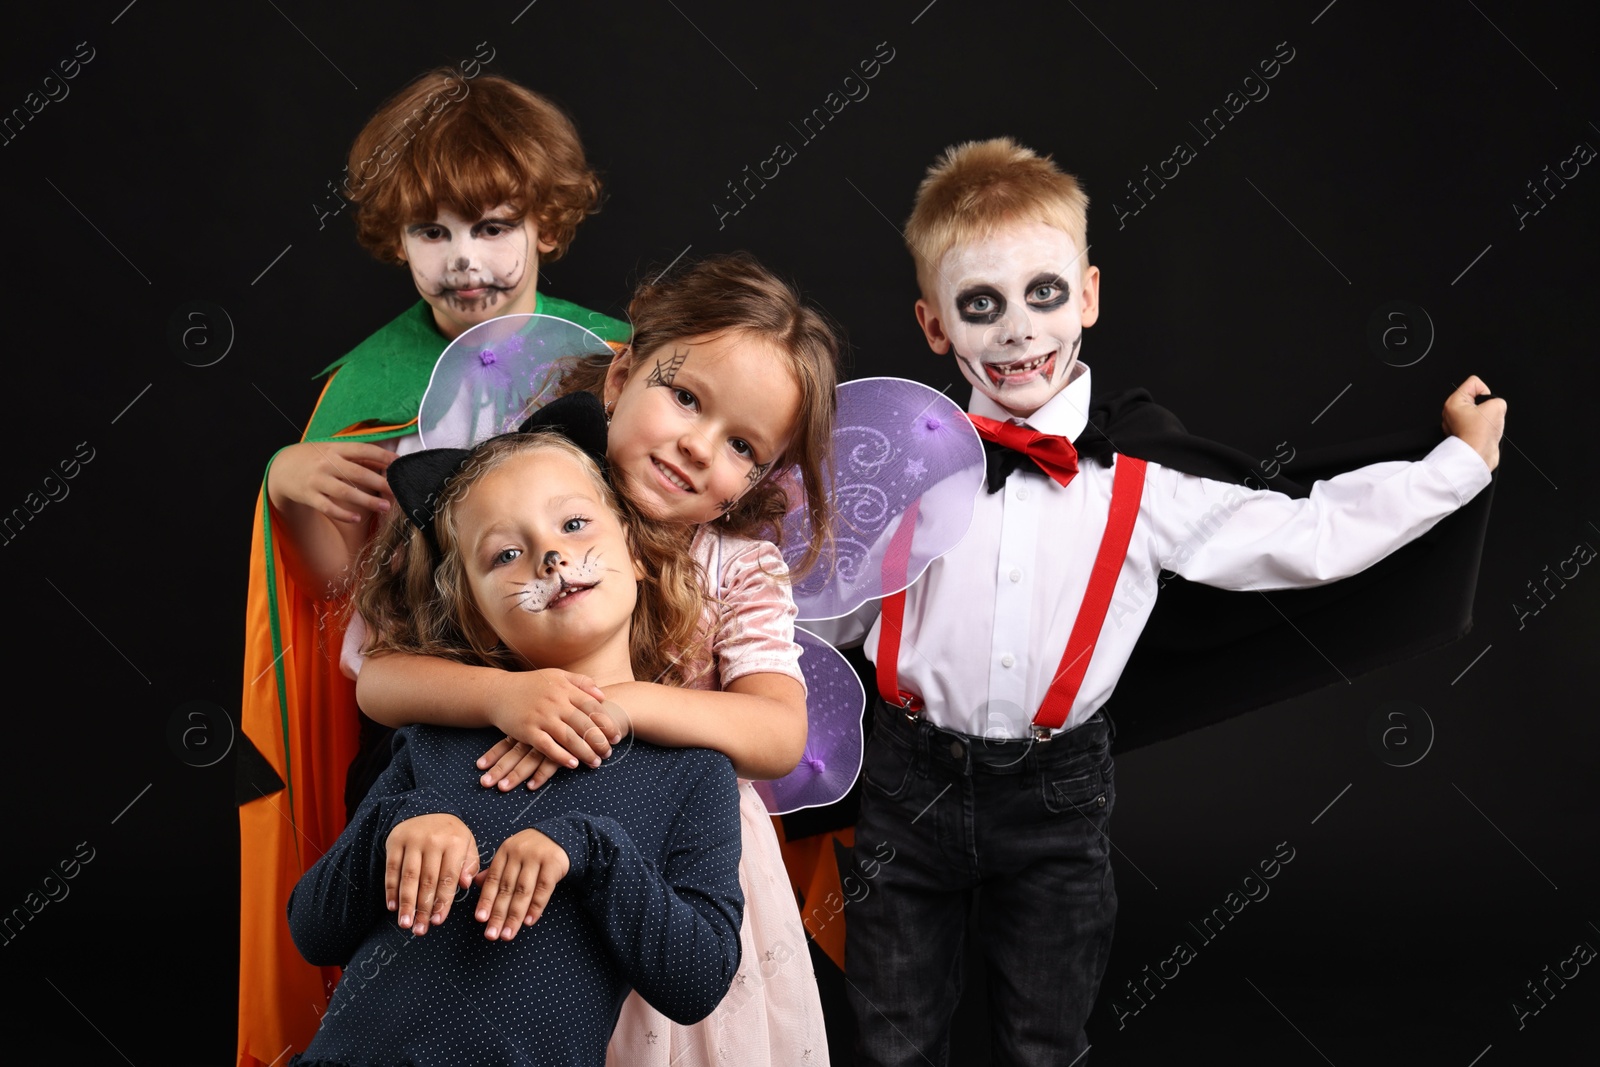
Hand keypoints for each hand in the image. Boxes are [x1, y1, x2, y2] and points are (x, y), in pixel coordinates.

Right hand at [268, 440, 396, 523]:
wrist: (282, 468)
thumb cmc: (314, 458)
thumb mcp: (333, 450)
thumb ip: (357, 456)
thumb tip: (387, 462)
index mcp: (335, 449)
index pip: (363, 450)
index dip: (383, 456)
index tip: (400, 464)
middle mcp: (326, 463)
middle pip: (358, 473)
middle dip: (380, 483)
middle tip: (397, 492)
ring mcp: (317, 480)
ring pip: (345, 492)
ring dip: (367, 501)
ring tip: (384, 507)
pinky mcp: (309, 496)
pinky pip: (328, 508)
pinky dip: (343, 514)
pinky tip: (357, 519)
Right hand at [385, 813, 477, 934]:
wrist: (426, 808)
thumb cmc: (450, 834)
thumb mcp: (467, 843)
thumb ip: (470, 864)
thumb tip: (466, 885)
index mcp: (455, 842)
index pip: (448, 877)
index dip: (443, 901)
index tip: (438, 922)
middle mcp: (433, 841)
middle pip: (427, 880)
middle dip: (423, 908)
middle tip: (420, 930)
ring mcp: (413, 840)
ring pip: (408, 877)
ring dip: (406, 903)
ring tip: (406, 923)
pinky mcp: (395, 841)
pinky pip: (392, 869)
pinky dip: (391, 889)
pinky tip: (392, 907)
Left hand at [473, 829, 570, 938]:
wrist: (559, 836)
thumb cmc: (531, 851)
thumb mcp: (511, 855)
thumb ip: (495, 870)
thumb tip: (475, 884)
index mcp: (505, 852)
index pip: (493, 880)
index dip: (486, 900)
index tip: (481, 919)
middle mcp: (518, 853)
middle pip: (507, 888)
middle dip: (498, 914)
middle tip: (492, 935)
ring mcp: (536, 857)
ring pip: (523, 891)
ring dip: (515, 915)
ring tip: (507, 934)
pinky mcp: (553, 863)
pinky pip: (543, 888)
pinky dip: (536, 907)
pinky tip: (529, 921)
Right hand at [478, 672, 621, 784]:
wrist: (498, 692)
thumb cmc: (531, 685)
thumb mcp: (557, 676)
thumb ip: (581, 682)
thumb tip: (603, 695)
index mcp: (564, 689)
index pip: (592, 707)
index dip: (606, 723)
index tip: (616, 736)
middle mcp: (555, 702)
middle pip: (583, 724)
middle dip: (599, 741)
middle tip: (609, 753)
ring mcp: (541, 716)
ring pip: (569, 738)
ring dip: (585, 752)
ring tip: (596, 763)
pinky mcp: (527, 730)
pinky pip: (548, 747)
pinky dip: (561, 757)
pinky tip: (573, 764)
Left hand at [1441, 375, 1505, 471]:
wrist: (1477, 457)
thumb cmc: (1479, 435)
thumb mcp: (1496, 406)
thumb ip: (1498, 400)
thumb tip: (1496, 406)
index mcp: (1454, 402)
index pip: (1474, 382)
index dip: (1486, 391)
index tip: (1486, 403)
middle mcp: (1452, 412)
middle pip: (1477, 397)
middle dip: (1487, 405)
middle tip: (1486, 416)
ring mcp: (1458, 424)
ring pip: (1480, 412)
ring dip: (1488, 417)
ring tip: (1487, 426)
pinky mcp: (1465, 433)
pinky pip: (1480, 424)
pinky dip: (1486, 427)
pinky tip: (1486, 433)